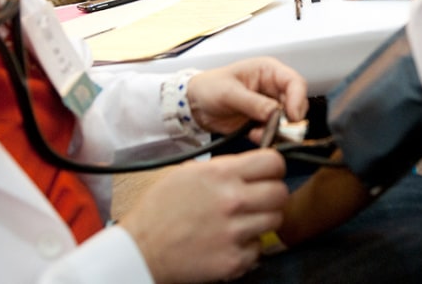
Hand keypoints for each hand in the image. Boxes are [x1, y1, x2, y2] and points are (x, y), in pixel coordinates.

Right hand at [121, 150, 287, 282]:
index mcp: (221, 175)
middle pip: (281, 192)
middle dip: (271, 194)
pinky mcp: (233, 260)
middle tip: (258, 199)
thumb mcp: (188, 172)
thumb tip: (251, 164)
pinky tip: (229, 240)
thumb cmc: (160, 209)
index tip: (268, 173)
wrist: (141, 248)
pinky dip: (248, 246)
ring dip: (262, 220)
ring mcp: (234, 232)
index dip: (273, 167)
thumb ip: (224, 167)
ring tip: (240, 220)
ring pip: (274, 220)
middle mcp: (232, 201)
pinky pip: (259, 248)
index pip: (273, 162)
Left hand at [186, 57, 307, 143]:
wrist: (194, 104)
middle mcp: (272, 88)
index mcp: (267, 71)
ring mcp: (268, 107)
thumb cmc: (209, 87)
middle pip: (295, 104)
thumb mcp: (229, 92)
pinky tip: (255, 136)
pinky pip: (273, 132)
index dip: (298, 99)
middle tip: (281, 129)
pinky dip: (267, 137)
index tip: (293, 116)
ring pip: (286, 121)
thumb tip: (274, 113)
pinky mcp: (262, 123)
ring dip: (278, 130)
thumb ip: (253, 102)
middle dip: (290, 119)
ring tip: (262, 133)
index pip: (294, 82)